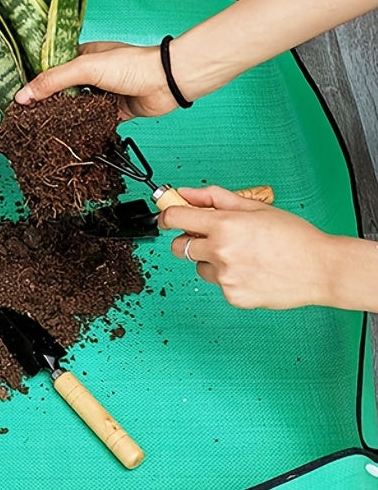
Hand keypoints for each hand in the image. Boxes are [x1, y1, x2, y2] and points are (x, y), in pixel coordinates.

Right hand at [14, 41, 179, 119]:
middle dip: (47, 102)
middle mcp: (92, 74)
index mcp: (83, 56)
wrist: (167, 82)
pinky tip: (70, 133)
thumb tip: (24, 95)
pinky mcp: (113, 111)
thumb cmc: (133, 65)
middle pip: (62, 90)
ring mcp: (102, 93)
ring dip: (65, 116)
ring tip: (43, 128)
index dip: (36, 83)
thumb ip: (54, 81)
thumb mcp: (85, 68)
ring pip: (76, 108)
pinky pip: (92, 121)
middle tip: (27, 116)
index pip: (52, 69)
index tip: (20, 98)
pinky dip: (83, 127)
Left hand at [158, 186, 333, 309]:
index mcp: (224, 225)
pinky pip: (219, 284)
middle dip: (187, 240)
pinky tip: (251, 270)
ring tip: (243, 256)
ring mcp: (225, 277)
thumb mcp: (255, 208)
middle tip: (208, 237)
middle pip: (179, 247)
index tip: (167, 216)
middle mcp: (220, 252)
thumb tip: (187, 193)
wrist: (321, 269)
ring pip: (200, 267)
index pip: (175, 217)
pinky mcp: (232, 296)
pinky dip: (229, 277)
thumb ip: (215, 198)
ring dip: (211, 260)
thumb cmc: (294, 237)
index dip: (167, 215)